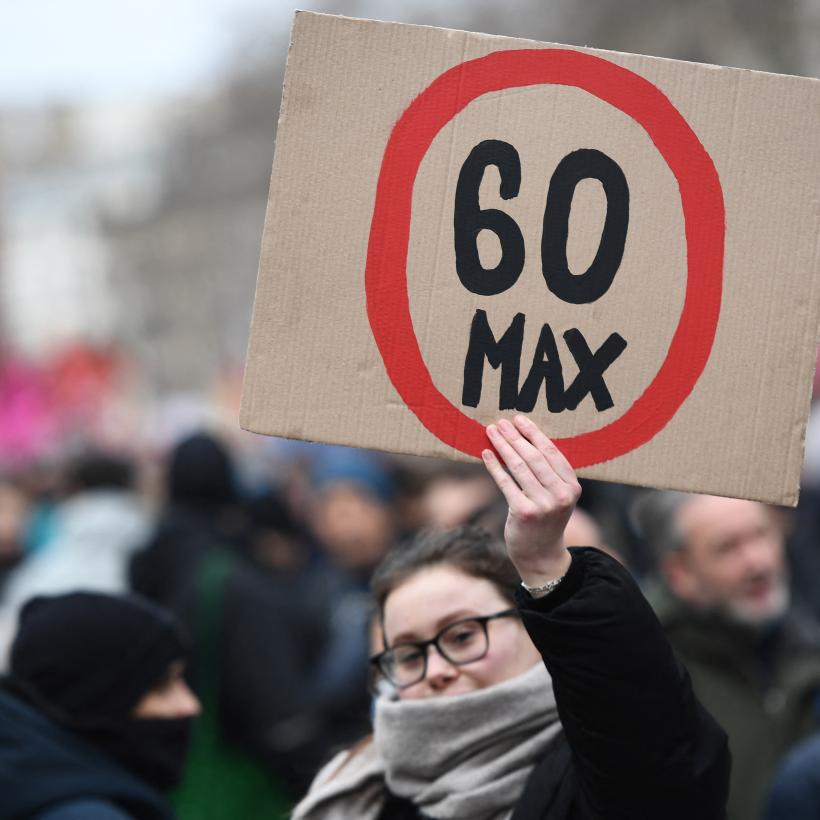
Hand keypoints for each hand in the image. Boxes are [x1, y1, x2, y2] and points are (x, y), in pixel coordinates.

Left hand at [482, 415, 579, 584]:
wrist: (541, 555)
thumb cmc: (546, 519)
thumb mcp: (557, 496)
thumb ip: (550, 473)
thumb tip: (525, 439)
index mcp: (572, 487)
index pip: (552, 453)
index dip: (534, 434)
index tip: (519, 420)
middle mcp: (561, 495)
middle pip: (534, 457)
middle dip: (516, 436)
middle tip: (501, 422)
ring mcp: (543, 505)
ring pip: (519, 467)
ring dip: (503, 446)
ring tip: (492, 432)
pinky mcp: (524, 513)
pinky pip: (506, 482)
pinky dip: (494, 466)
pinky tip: (486, 453)